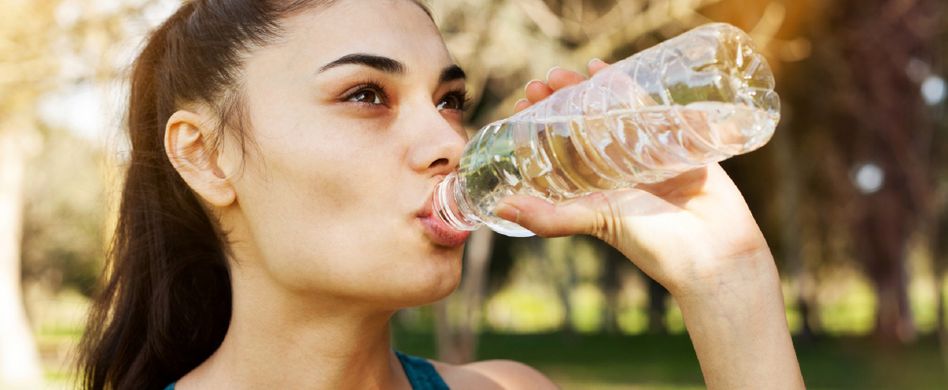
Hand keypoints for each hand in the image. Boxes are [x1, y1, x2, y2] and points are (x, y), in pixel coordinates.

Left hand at [496, 59, 772, 296]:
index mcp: (597, 186)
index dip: (540, 125)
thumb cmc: (654, 244)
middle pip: (586, 124)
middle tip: (542, 82)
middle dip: (563, 100)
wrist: (714, 252)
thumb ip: (551, 218)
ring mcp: (650, 154)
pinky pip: (656, 110)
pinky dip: (636, 90)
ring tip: (574, 70)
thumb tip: (500, 210)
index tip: (522, 104)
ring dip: (595, 89)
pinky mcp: (680, 142)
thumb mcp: (596, 222)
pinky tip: (616, 72)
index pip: (561, 147)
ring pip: (617, 113)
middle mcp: (620, 169)